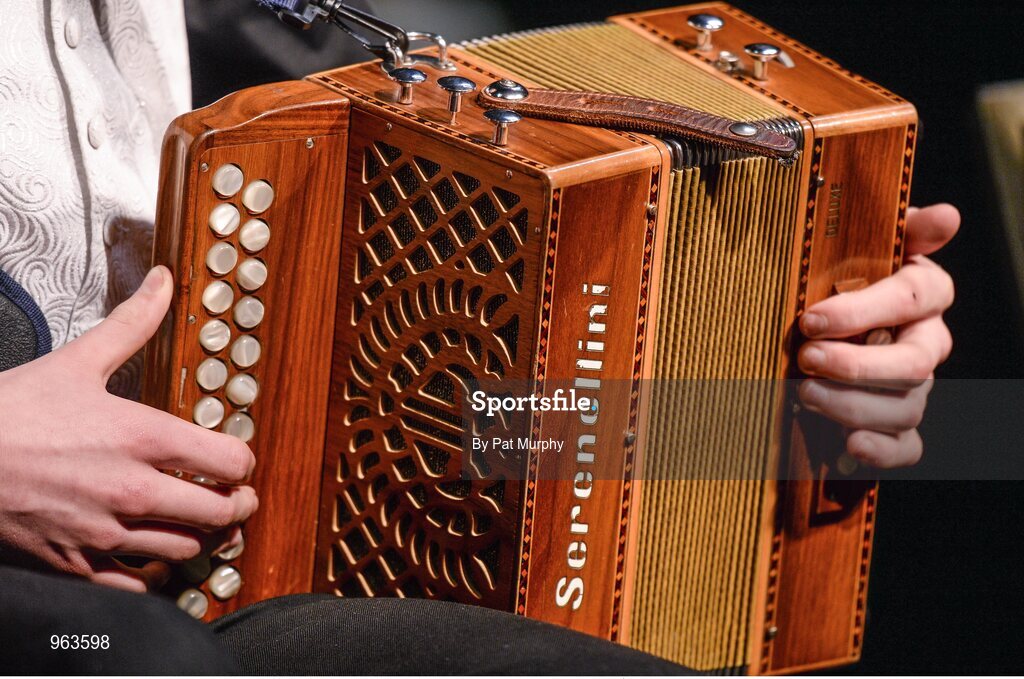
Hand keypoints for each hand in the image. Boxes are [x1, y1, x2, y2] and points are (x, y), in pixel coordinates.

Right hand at [0, 266, 257, 591]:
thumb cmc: (10, 413)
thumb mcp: (77, 361)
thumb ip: (132, 324)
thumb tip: (163, 282)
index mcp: (144, 438)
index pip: (231, 462)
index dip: (244, 461)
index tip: (238, 459)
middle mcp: (135, 490)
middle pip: (221, 512)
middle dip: (237, 503)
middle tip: (237, 496)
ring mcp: (107, 533)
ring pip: (186, 549)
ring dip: (203, 537)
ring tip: (203, 523)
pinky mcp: (77, 563)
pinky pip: (137, 585)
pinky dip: (154, 573)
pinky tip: (154, 555)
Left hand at [797, 204, 957, 468]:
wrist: (815, 331)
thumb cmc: (837, 280)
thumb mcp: (857, 248)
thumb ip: (900, 231)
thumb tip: (947, 216)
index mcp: (923, 295)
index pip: (913, 298)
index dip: (863, 310)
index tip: (811, 319)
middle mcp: (926, 342)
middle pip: (913, 362)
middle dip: (857, 365)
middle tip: (807, 359)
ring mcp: (915, 389)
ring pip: (906, 406)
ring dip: (853, 405)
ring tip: (804, 395)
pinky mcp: (899, 428)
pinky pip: (908, 448)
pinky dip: (882, 451)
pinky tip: (848, 443)